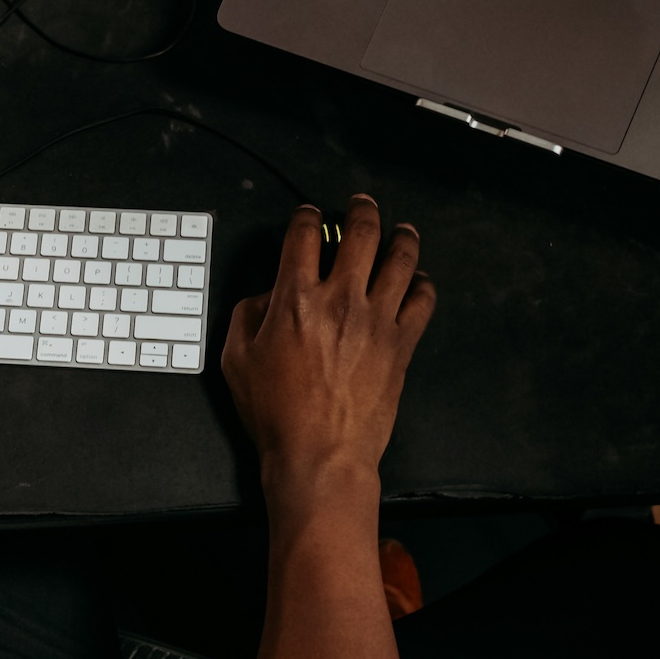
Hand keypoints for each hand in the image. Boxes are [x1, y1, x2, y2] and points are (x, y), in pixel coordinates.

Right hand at [221, 197, 434, 507]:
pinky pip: (423, 301)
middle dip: (361, 209)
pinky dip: (424, 284)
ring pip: (401, 259)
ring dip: (402, 237)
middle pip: (361, 232)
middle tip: (361, 204)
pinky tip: (418, 281)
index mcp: (295, 298)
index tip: (308, 214)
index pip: (304, 234)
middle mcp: (340, 300)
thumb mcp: (235, 360)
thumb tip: (266, 297)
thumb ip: (247, 316)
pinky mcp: (401, 344)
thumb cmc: (277, 414)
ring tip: (401, 231)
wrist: (319, 454)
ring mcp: (376, 320)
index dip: (306, 215)